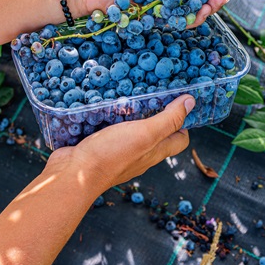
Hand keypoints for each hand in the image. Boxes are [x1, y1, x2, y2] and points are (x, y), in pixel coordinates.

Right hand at [47, 95, 193, 189]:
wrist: (72, 174)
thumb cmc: (111, 154)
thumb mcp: (145, 134)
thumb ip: (168, 119)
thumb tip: (191, 103)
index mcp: (154, 152)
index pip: (179, 140)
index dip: (183, 122)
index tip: (178, 101)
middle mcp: (139, 154)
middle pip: (155, 133)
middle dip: (157, 112)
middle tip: (153, 89)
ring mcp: (118, 151)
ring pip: (130, 129)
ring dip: (131, 112)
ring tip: (129, 91)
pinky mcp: (98, 146)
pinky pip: (108, 129)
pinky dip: (109, 116)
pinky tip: (105, 102)